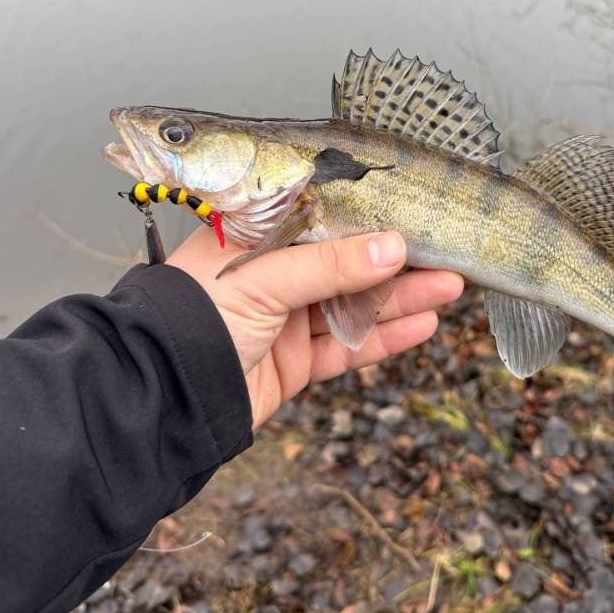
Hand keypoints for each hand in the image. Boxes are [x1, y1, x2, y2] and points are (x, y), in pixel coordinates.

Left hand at [167, 228, 463, 428]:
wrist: (162, 399)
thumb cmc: (193, 319)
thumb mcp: (264, 278)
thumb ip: (331, 264)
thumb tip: (393, 247)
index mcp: (255, 238)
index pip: (322, 218)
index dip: (368, 216)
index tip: (412, 213)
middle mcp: (271, 275)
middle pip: (346, 263)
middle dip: (397, 260)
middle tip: (446, 251)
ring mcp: (283, 320)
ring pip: (354, 304)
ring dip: (402, 296)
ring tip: (451, 285)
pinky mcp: (293, 363)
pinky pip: (347, 347)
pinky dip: (384, 337)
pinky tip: (422, 323)